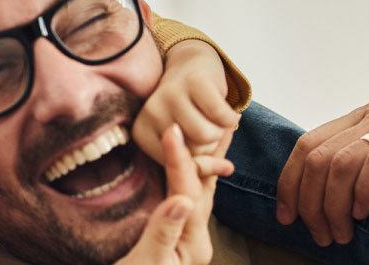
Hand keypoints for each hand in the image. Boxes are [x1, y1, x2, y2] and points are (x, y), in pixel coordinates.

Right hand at [117, 125, 225, 264]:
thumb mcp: (146, 264)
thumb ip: (162, 233)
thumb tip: (181, 200)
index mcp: (193, 244)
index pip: (189, 193)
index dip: (180, 160)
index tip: (172, 131)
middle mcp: (195, 238)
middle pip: (204, 187)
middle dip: (211, 152)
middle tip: (222, 119)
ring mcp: (185, 235)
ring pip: (196, 190)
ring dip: (203, 159)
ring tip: (217, 131)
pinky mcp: (172, 234)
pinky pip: (182, 196)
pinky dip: (185, 174)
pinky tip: (185, 161)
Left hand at [134, 41, 239, 164]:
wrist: (191, 66)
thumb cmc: (189, 111)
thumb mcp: (187, 142)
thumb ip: (202, 164)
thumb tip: (226, 169)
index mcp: (142, 133)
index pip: (177, 167)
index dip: (197, 161)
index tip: (196, 144)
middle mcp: (151, 113)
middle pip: (194, 152)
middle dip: (209, 144)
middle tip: (205, 124)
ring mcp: (171, 94)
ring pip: (207, 136)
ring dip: (220, 131)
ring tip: (214, 119)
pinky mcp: (195, 82)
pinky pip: (223, 117)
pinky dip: (231, 118)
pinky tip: (226, 109)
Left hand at [275, 101, 368, 245]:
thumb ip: (355, 167)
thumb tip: (307, 200)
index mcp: (357, 118)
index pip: (306, 146)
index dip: (289, 184)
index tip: (286, 216)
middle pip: (317, 159)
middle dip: (309, 202)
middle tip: (317, 233)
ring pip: (338, 164)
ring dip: (332, 206)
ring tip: (339, 233)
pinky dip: (361, 194)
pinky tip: (362, 215)